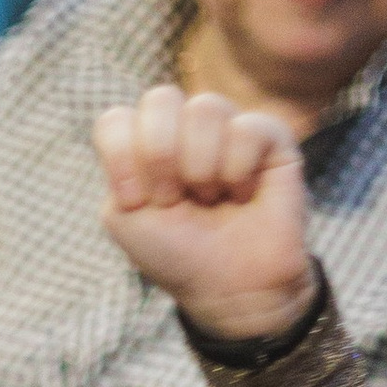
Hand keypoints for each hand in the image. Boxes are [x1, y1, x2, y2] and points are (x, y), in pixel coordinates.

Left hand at [94, 86, 314, 345]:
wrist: (231, 287)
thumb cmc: (178, 253)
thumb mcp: (125, 216)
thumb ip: (117, 165)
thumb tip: (148, 131)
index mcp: (143, 142)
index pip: (116, 119)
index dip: (122, 159)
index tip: (137, 202)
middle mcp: (184, 127)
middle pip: (160, 99)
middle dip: (162, 156)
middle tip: (175, 199)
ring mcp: (227, 126)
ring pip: (205, 107)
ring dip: (202, 166)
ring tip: (211, 198)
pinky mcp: (270, 136)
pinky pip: (247, 127)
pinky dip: (238, 171)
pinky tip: (243, 194)